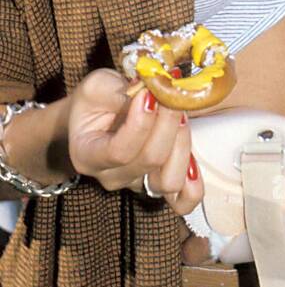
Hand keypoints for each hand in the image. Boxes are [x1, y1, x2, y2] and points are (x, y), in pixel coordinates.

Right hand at [67, 68, 202, 215]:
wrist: (96, 117)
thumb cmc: (95, 102)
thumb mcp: (98, 86)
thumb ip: (119, 89)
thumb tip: (151, 88)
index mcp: (88, 155)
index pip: (119, 151)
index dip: (141, 123)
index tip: (150, 94)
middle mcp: (112, 176)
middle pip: (150, 160)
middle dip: (168, 122)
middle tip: (172, 93)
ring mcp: (137, 184)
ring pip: (169, 180)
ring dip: (182, 143)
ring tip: (181, 115)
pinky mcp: (159, 185)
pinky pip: (182, 201)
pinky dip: (192, 186)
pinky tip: (194, 162)